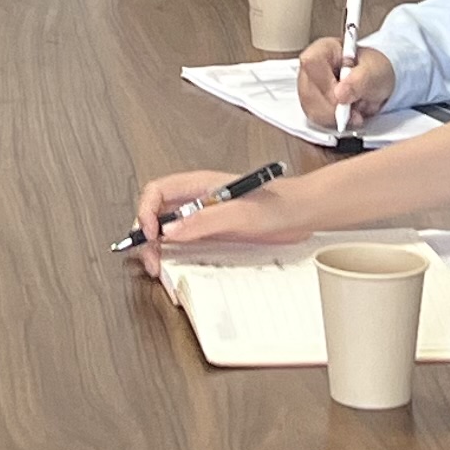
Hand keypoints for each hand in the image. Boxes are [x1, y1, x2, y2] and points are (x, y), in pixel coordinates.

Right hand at [125, 165, 307, 265]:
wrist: (303, 213)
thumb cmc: (279, 205)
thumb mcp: (240, 214)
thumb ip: (205, 220)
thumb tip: (170, 230)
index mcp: (199, 185)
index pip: (157, 191)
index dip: (146, 213)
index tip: (152, 236)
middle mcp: (198, 198)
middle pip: (156, 211)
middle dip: (146, 234)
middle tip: (151, 260)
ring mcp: (204, 214)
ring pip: (167, 227)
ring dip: (156, 245)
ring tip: (157, 265)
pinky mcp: (213, 230)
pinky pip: (184, 239)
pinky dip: (173, 252)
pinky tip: (175, 264)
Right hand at [294, 35, 396, 134]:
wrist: (375, 82)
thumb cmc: (373, 70)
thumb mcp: (375, 71)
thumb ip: (360, 81)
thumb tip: (340, 94)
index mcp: (324, 49)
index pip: (312, 64)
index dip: (325, 85)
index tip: (343, 99)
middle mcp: (310, 67)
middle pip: (309, 90)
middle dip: (334, 107)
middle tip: (355, 111)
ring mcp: (307, 85)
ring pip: (311, 108)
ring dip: (335, 117)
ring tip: (354, 112)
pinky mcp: (310, 103)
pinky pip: (315, 117)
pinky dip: (333, 122)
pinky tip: (347, 116)